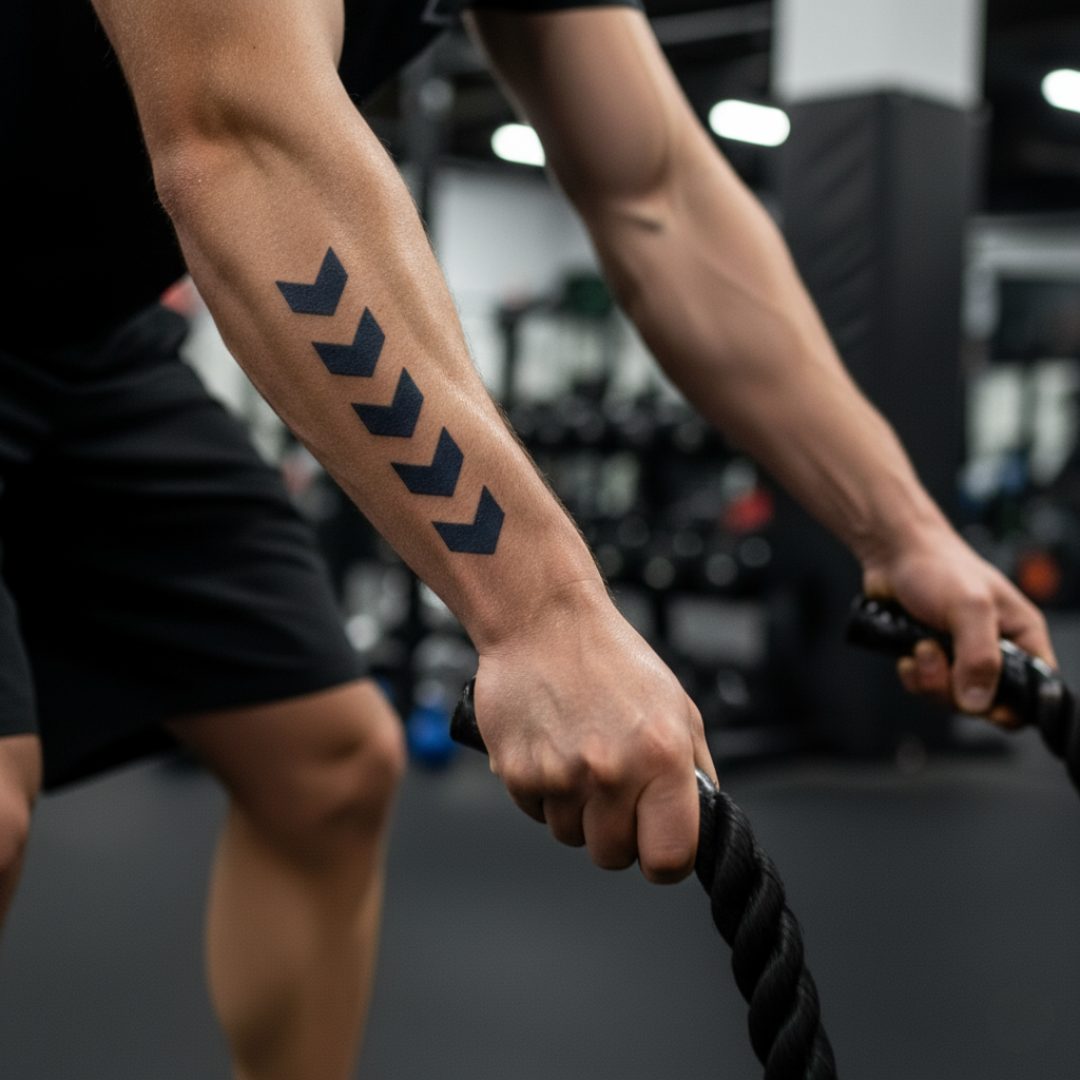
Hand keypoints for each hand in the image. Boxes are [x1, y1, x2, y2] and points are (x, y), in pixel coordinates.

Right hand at [471, 582, 714, 883]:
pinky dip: (543, 792)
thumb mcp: (678, 707)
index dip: (664, 859)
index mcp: (662, 757)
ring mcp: (560, 775)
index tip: (657, 846)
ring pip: (571, 836)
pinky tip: (551, 748)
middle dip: (615, 831)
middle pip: (613, 856)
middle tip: (611, 786)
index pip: (670, 859)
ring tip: (578, 756)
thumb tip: (702, 823)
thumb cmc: (610, 659)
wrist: (543, 622)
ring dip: (576, 810)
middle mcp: (611, 771)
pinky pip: (536, 813)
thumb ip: (695, 771)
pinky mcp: (517, 773)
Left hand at [862, 522, 1055, 724]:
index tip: (986, 705)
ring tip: (921, 647)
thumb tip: (978, 701)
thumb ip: (979, 656)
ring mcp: (960, 657)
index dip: (1013, 706)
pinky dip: (914, 678)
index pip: (1034, 692)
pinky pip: (926, 689)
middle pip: (987, 703)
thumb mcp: (969, 607)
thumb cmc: (938, 566)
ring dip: (930, 680)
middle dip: (955, 688)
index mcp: (1021, 637)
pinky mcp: (932, 660)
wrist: (893, 555)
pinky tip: (908, 655)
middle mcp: (994, 651)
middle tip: (938, 655)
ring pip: (952, 699)